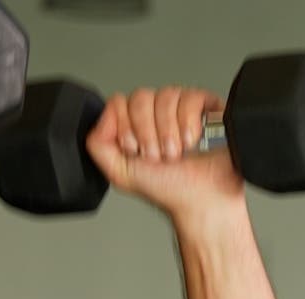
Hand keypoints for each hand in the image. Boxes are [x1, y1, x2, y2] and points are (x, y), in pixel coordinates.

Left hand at [85, 86, 244, 219]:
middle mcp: (156, 115)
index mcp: (134, 127)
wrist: (204, 198)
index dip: (126, 128)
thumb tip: (103, 115)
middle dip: (148, 133)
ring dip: (169, 132)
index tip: (136, 151)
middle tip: (157, 156)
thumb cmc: (170, 190)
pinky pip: (191, 96)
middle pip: (140, 97)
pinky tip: (192, 140)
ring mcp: (180, 108)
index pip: (119, 103)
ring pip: (165, 95)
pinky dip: (189, 123)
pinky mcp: (205, 105)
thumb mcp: (121, 174)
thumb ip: (98, 145)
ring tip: (175, 153)